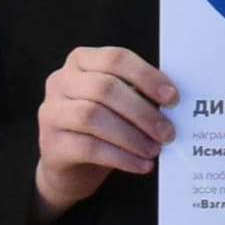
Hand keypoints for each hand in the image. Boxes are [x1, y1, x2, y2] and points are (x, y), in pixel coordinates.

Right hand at [32, 45, 175, 220]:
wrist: (69, 166)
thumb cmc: (102, 127)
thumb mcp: (118, 103)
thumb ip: (138, 94)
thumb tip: (172, 101)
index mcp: (81, 62)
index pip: (115, 59)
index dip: (146, 76)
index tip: (172, 97)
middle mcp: (61, 82)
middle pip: (105, 88)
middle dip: (142, 111)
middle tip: (167, 132)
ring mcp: (51, 112)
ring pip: (93, 117)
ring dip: (132, 136)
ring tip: (155, 149)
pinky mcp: (51, 144)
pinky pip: (88, 147)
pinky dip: (121, 157)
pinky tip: (141, 164)